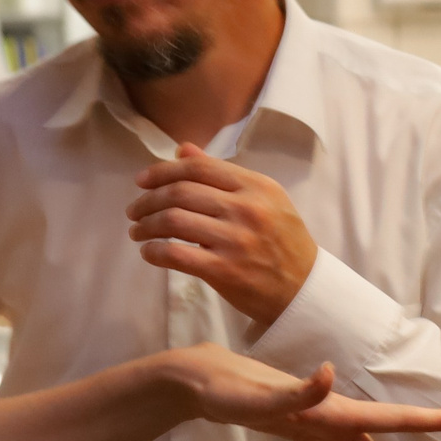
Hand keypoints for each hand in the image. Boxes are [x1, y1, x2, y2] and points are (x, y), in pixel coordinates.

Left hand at [126, 143, 316, 328]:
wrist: (306, 290)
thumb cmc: (282, 243)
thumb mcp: (264, 200)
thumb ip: (223, 175)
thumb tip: (183, 150)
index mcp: (258, 187)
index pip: (199, 168)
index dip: (162, 171)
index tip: (141, 181)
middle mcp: (248, 209)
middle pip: (180, 192)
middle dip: (147, 201)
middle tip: (134, 211)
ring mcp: (237, 240)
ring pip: (173, 221)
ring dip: (145, 226)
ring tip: (138, 233)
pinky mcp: (226, 271)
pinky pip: (176, 255)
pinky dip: (154, 252)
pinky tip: (150, 253)